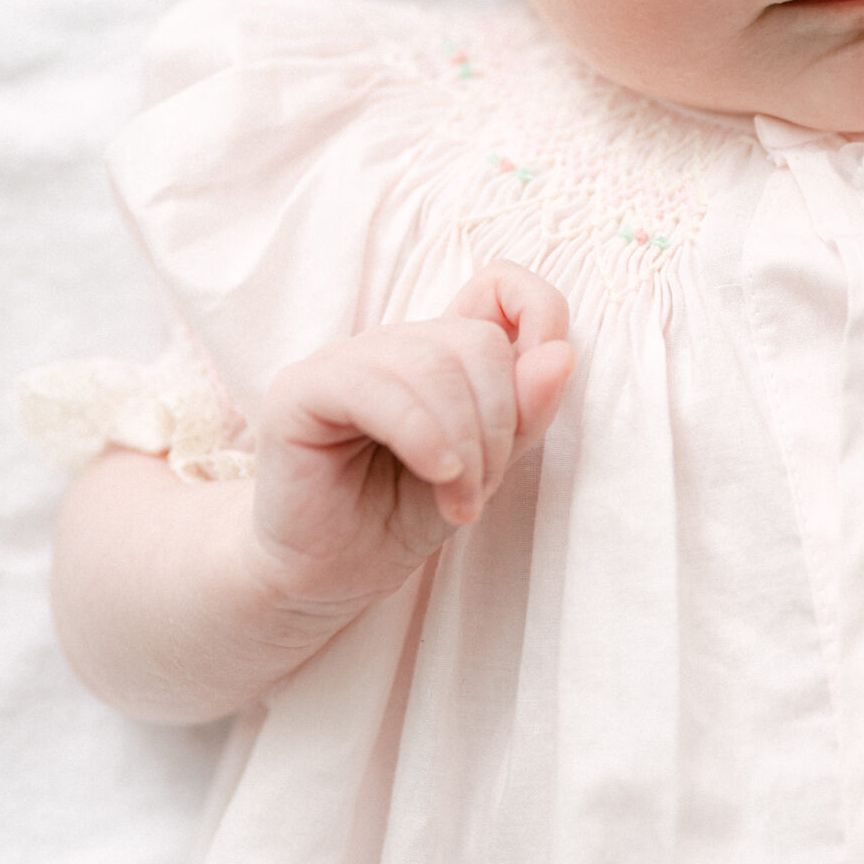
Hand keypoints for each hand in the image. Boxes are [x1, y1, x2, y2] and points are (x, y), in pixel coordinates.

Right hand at [250, 262, 573, 618]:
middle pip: (479, 341)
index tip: (538, 396)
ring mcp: (344, 359)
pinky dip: (422, 435)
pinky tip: (436, 474)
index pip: (499, 285)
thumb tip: (563, 353)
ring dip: (464, 444)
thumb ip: (524, 413)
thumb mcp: (486, 469)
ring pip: (435, 364)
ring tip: (458, 501)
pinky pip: (378, 390)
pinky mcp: (300, 389)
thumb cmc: (401, 519)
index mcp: (440, 351)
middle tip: (482, 490)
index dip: (539, 314)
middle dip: (499, 423)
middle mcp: (393, 344)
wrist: (329, 578)